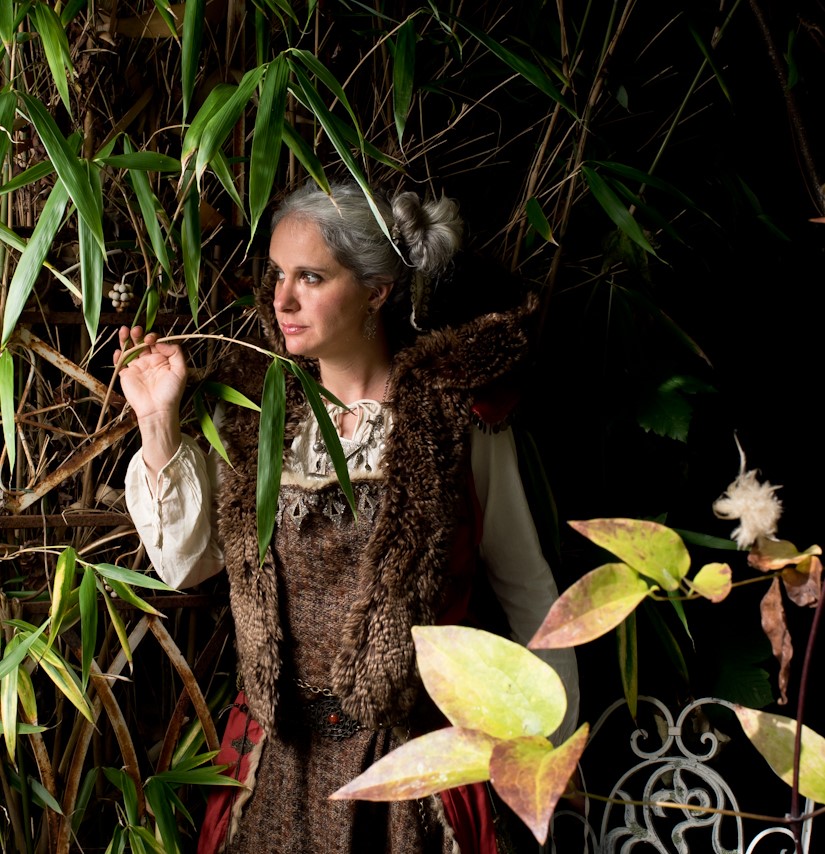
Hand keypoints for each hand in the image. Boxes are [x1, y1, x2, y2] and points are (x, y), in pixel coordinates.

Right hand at [114, 327, 185, 480]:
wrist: (158, 410)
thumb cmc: (171, 392)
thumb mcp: (181, 371)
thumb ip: (175, 353)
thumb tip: (161, 342)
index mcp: (162, 360)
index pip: (156, 342)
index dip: (153, 337)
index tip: (152, 339)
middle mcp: (149, 362)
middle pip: (141, 343)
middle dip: (138, 334)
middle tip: (137, 330)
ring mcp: (137, 368)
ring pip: (129, 349)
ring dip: (126, 339)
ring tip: (124, 330)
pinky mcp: (126, 375)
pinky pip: (119, 363)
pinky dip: (117, 356)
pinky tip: (119, 351)